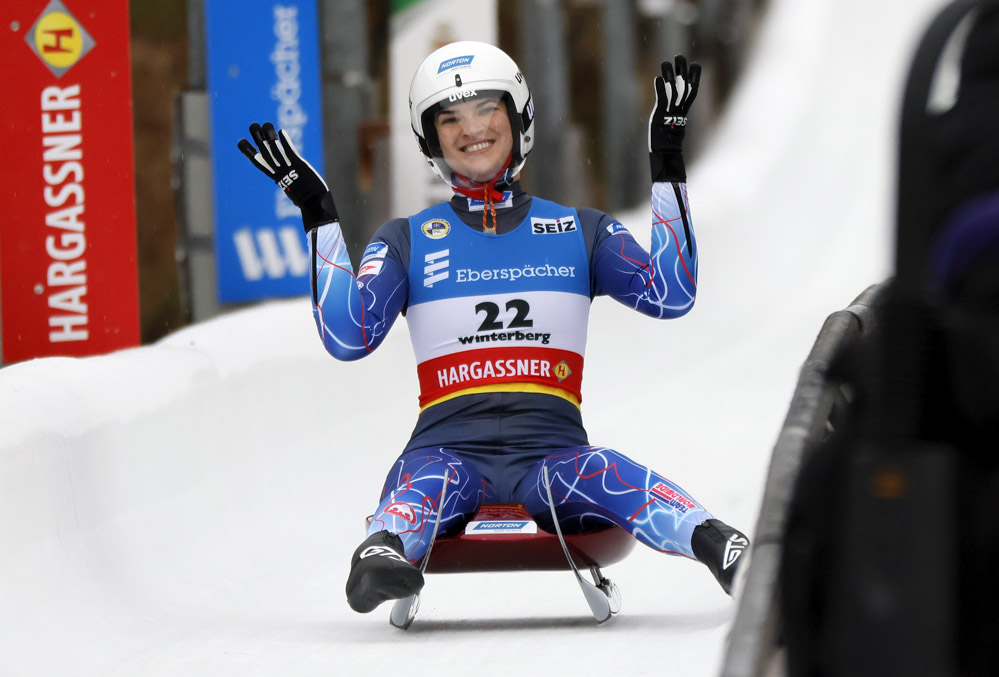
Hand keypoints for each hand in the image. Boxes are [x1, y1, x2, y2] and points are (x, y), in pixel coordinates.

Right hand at [238, 122, 338, 230]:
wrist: (316, 206)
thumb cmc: (308, 202)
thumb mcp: (295, 192)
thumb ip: (291, 186)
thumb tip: (292, 193)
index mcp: (278, 178)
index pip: (260, 164)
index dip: (249, 152)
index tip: (241, 142)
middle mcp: (280, 173)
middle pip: (266, 153)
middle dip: (258, 139)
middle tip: (252, 125)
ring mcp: (289, 169)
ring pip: (276, 151)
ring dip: (270, 137)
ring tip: (266, 124)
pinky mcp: (300, 166)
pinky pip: (290, 152)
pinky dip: (285, 142)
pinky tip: (281, 131)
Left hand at [648, 55, 700, 181]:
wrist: (666, 154)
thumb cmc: (667, 143)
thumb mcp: (671, 126)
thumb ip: (673, 115)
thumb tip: (674, 115)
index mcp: (683, 112)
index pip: (692, 92)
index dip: (695, 78)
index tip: (696, 65)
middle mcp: (679, 110)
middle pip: (684, 87)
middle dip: (682, 71)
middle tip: (680, 56)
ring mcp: (670, 112)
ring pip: (673, 91)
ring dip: (670, 75)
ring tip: (665, 62)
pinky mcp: (661, 116)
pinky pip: (662, 100)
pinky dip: (661, 89)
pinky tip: (658, 78)